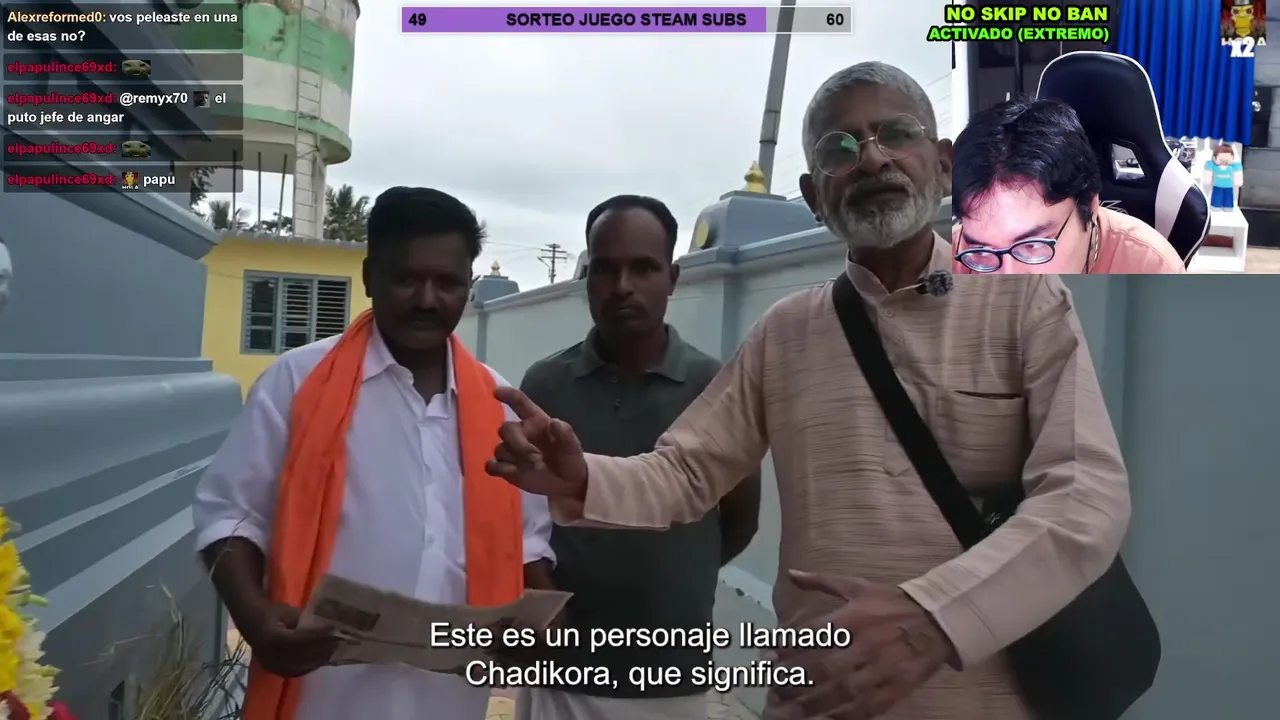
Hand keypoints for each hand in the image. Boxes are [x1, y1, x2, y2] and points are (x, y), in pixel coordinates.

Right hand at [240, 602, 340, 677]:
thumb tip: (327, 624)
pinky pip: (296, 672)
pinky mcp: (274, 670)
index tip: (334, 630)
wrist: (250, 622)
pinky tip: (322, 659)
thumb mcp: (288, 612)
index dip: (318, 636)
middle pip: (302, 655)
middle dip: (323, 649)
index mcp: (272, 638)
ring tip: (335, 650)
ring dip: (320, 658)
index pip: (300, 639)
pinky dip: (311, 665)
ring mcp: (271, 665)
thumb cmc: (270, 613)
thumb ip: (305, 620)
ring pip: (301, 666)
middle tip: (340, 641)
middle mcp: (271, 655)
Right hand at [487, 387, 588, 498]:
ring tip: (536, 467)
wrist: (568, 482)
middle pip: (506, 429)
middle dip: (519, 443)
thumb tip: (554, 422)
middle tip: (537, 458)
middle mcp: (521, 433)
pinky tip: (511, 471)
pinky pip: (491, 465)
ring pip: (499, 449)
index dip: (508, 395)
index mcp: (535, 421)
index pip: (519, 402)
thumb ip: (565, 433)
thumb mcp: (572, 445)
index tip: (497, 392)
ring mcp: (512, 451)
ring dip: (515, 458)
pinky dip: (497, 467)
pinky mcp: (506, 469)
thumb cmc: (568, 456)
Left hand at [770, 570, 950, 719]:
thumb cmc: (890, 602)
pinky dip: (845, 716)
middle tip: (774, 689)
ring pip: (843, 693)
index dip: (789, 646)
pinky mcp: (896, 689)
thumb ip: (821, 581)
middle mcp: (865, 644)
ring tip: (790, 712)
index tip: (768, 656)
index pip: (814, 633)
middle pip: (825, 668)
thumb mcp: (857, 586)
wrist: (937, 620)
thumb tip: (791, 573)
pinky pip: (867, 708)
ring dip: (814, 705)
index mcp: (854, 616)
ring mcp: (882, 669)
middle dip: (796, 681)